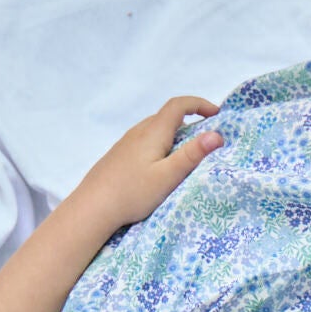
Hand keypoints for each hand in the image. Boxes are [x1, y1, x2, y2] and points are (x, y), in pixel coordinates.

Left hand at [75, 95, 222, 229]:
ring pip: (155, 129)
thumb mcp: (168, 176)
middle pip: (167, 116)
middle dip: (190, 121)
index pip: (179, 105)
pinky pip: (145, 140)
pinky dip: (161, 143)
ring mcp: (127, 142)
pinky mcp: (120, 155)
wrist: (93, 207)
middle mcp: (139, 131)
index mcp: (154, 131)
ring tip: (186, 154)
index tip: (217, 114)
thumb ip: (192, 155)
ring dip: (175, 133)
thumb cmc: (133, 192)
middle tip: (206, 138)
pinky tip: (160, 165)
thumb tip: (217, 135)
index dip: (199, 104)